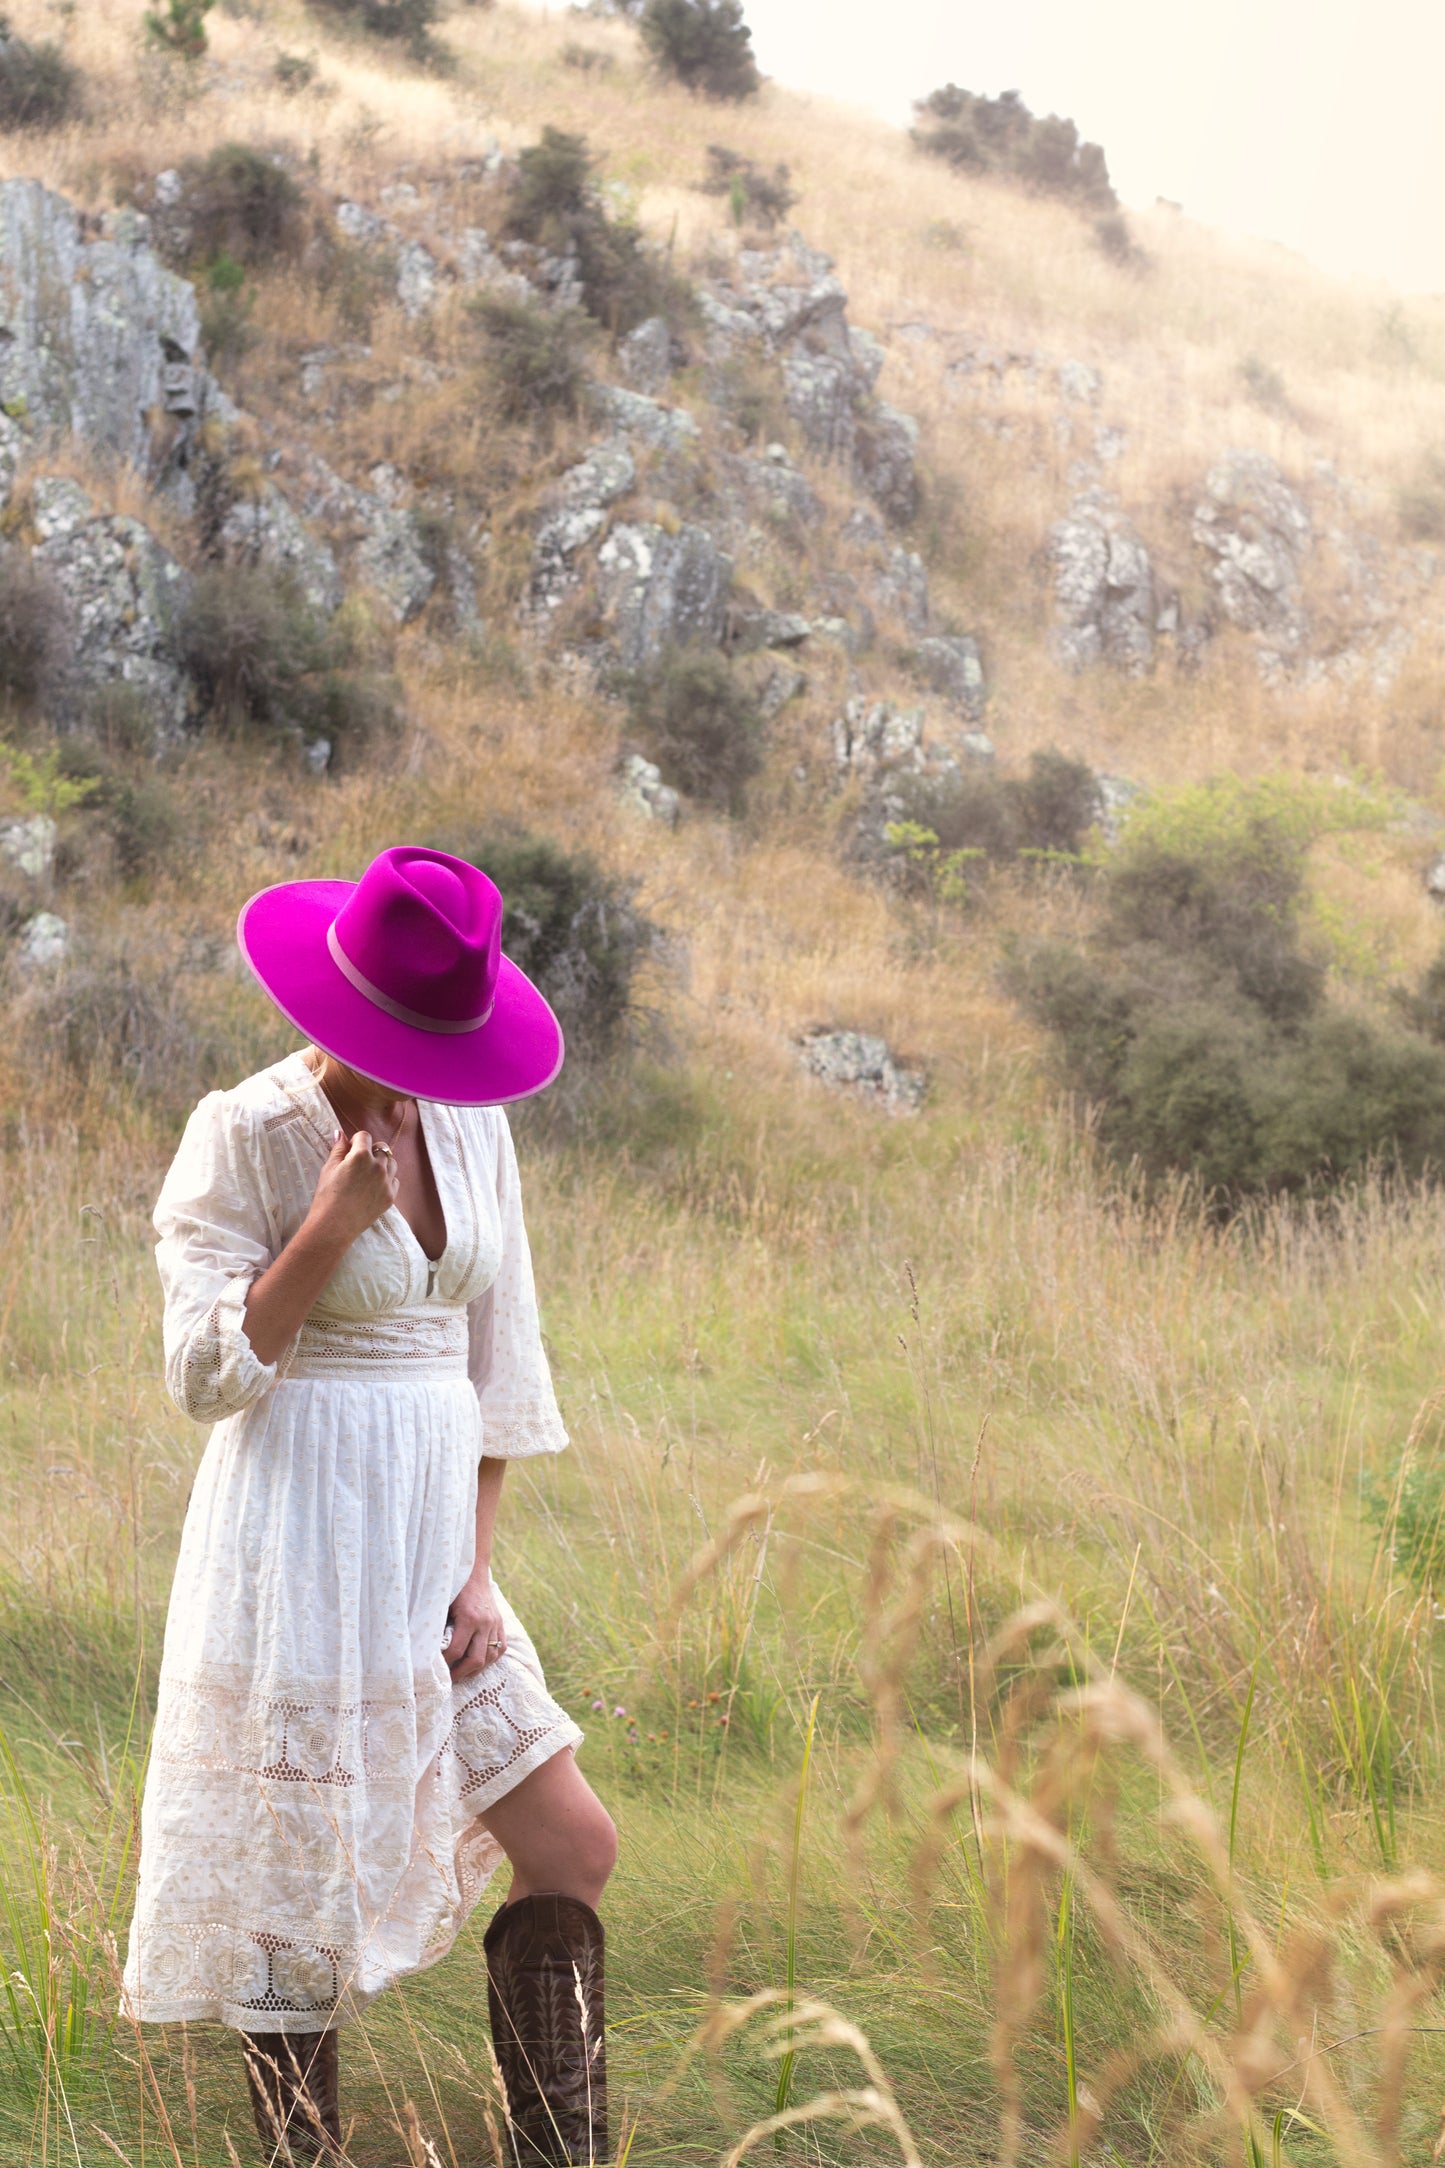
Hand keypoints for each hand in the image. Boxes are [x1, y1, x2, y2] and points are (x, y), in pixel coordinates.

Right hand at [307, 1129, 398, 1247]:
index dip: (356, 1141)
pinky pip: (394, 1180)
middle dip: (370, 1151)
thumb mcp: (329, 1168)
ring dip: (382, 1164)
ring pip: (391, 1163)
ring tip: (367, 1175)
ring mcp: (386, 1182)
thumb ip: (338, 1149)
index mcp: (361, 1155)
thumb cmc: (327, 1196)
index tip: (349, 1151)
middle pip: (381, 1148)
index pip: (365, 1136)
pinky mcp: (390, 1196)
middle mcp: (378, 1166)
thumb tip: (340, 1133)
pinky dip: (387, 1180)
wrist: (335, 1225)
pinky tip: (373, 1187)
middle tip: (358, 1164)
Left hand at [444, 1571, 506, 1682]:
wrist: (473, 1571)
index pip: (457, 1651)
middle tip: (449, 1679)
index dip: (446, 1664)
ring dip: (477, 1669)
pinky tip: (479, 1662)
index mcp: (469, 1618)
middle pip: (476, 1659)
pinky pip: (501, 1648)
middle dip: (461, 1673)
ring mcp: (495, 1623)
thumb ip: (440, 1627)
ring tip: (463, 1673)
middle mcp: (485, 1623)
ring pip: (491, 1656)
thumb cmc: (453, 1588)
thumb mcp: (443, 1605)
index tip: (437, 1669)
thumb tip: (429, 1651)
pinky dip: (491, 1658)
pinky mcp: (501, 1623)